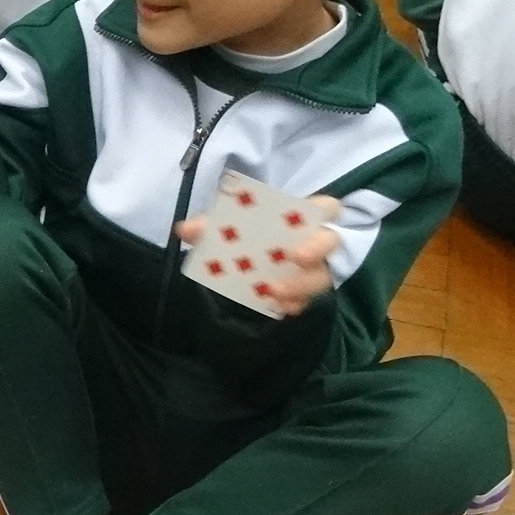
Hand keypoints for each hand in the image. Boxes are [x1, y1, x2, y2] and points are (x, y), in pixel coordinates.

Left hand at [173, 193, 345, 316]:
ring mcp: (317, 269)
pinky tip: (279, 308)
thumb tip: (184, 229)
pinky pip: (308, 300)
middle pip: (329, 243)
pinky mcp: (308, 292)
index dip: (327, 208)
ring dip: (300, 284)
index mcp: (303, 216)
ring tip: (274, 291)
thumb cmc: (252, 233)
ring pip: (321, 277)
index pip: (328, 206)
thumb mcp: (230, 226)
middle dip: (316, 248)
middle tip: (297, 256)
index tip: (317, 214)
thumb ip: (210, 225)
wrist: (257, 260)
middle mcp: (316, 242)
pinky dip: (294, 304)